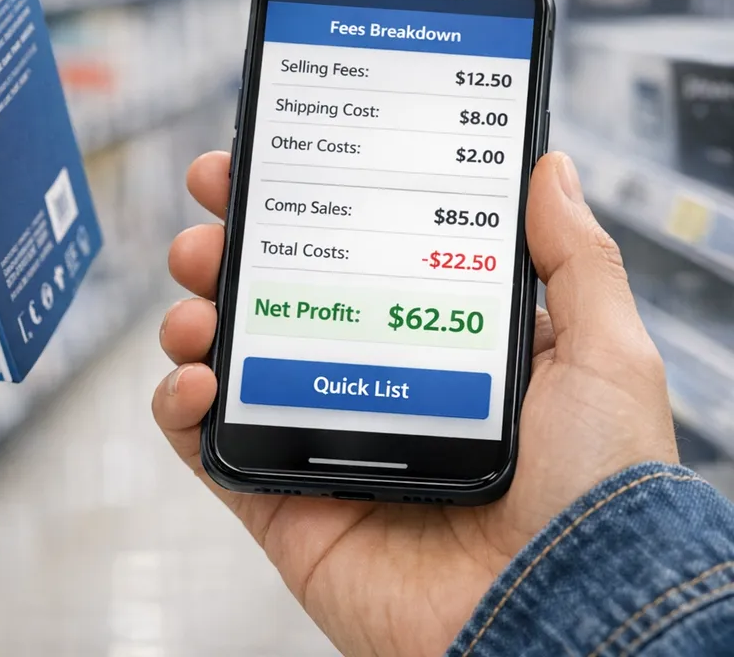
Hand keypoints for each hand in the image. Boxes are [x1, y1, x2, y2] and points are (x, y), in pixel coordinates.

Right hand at [154, 150, 678, 655]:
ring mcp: (318, 445)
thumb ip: (572, 259)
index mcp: (432, 348)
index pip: (349, 262)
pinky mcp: (279, 504)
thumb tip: (547, 169)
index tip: (260, 166)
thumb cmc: (596, 492)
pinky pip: (205, 449)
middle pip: (272, 305)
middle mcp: (368, 388)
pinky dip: (177, 407)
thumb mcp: (603, 354)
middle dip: (225, 254)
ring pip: (225, 366)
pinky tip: (194, 379)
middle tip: (208, 226)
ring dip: (192, 321)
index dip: (299, 211)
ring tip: (197, 305)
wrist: (559, 612)